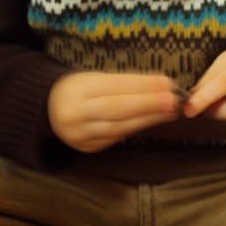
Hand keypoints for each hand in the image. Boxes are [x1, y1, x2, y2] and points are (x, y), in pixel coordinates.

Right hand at [48, 71, 179, 152]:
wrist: (50, 108)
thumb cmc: (81, 87)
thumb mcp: (95, 77)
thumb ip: (126, 81)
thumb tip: (162, 83)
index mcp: (78, 89)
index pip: (116, 86)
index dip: (143, 85)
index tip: (167, 82)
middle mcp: (76, 114)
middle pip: (118, 109)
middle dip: (149, 104)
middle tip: (175, 100)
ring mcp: (81, 135)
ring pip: (121, 127)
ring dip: (149, 118)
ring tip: (171, 111)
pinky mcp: (88, 148)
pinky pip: (118, 137)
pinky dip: (138, 127)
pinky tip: (154, 120)